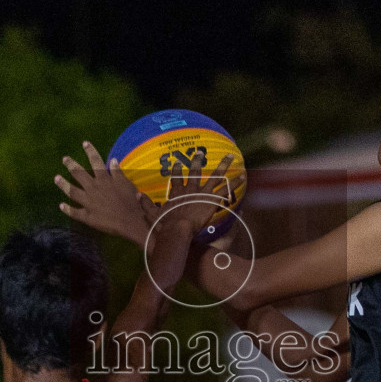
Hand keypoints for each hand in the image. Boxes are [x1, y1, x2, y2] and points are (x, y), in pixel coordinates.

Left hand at [56, 142, 158, 245]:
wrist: (131, 221)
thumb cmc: (132, 202)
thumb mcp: (127, 183)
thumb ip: (117, 172)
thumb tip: (112, 160)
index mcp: (104, 179)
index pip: (96, 161)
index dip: (90, 151)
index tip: (84, 143)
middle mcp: (94, 189)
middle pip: (79, 174)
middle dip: (71, 165)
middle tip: (64, 159)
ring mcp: (89, 203)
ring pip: (72, 192)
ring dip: (63, 184)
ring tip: (56, 178)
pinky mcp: (88, 217)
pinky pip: (75, 212)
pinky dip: (67, 209)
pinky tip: (61, 205)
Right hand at [143, 151, 238, 289]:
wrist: (178, 229)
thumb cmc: (165, 226)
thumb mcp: (152, 215)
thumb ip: (145, 204)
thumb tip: (137, 194)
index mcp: (176, 193)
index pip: (176, 178)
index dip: (176, 170)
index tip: (176, 162)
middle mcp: (190, 189)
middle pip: (195, 172)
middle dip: (198, 161)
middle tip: (200, 152)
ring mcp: (202, 193)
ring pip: (214, 176)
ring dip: (223, 165)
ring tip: (231, 156)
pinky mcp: (212, 199)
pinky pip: (226, 188)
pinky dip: (235, 182)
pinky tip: (243, 176)